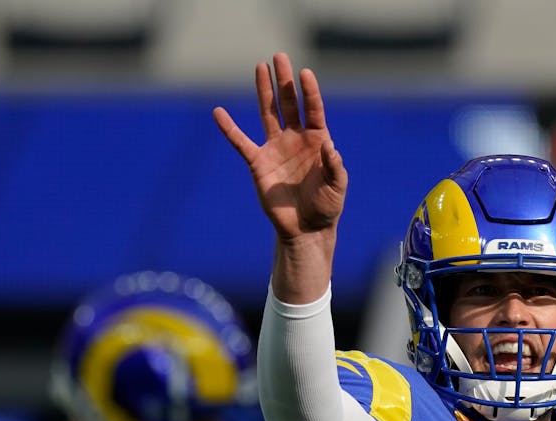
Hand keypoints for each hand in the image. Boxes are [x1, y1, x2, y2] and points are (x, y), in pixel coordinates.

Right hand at [214, 53, 347, 240]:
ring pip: (268, 113)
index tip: (305, 73)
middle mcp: (296, 139)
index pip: (313, 110)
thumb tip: (329, 147)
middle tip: (280, 56)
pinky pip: (241, 142)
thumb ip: (335, 167)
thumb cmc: (326, 207)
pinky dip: (229, 129)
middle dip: (285, 81)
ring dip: (264, 91)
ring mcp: (276, 148)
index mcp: (317, 141)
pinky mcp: (258, 163)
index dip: (310, 92)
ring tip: (260, 66)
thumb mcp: (337, 187)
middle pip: (289, 104)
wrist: (306, 228)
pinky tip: (219, 112)